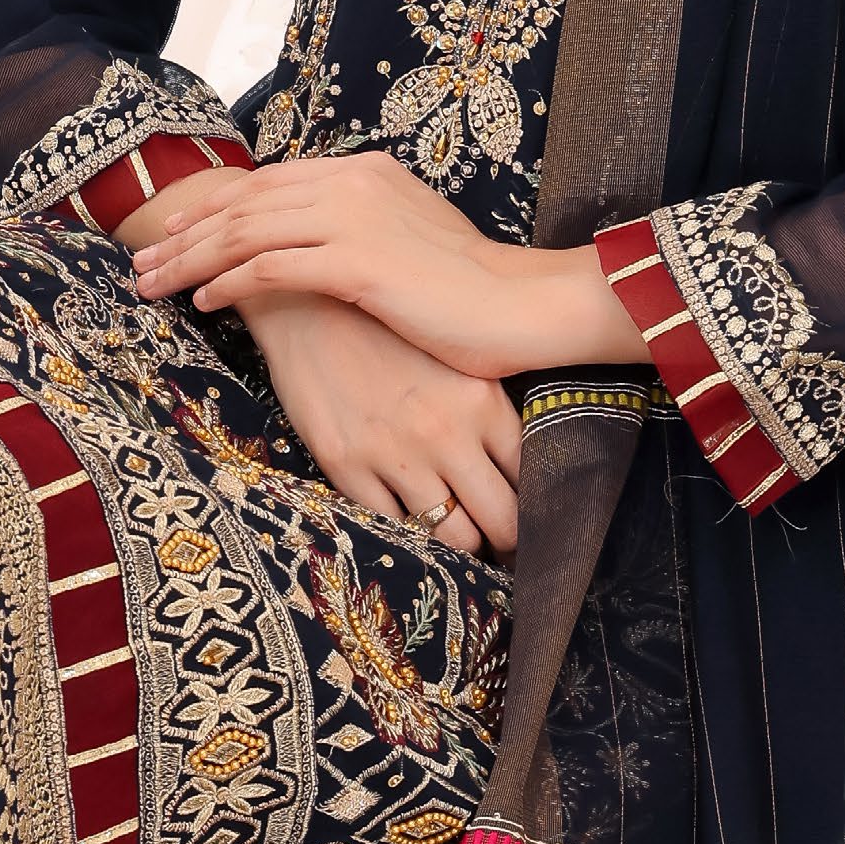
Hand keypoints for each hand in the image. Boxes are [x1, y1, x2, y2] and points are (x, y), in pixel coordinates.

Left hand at [132, 152, 641, 381]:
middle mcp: (352, 184)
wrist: (524, 306)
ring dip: (190, 260)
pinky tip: (204, 303)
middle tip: (142, 261)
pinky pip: (272, 268)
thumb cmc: (471, 288)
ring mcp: (353, 220)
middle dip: (186, 233)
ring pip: (245, 233)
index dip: (215, 208)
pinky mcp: (357, 263)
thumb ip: (360, 229)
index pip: (269, 184)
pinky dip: (230, 284)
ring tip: (152, 285)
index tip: (175, 232)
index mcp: (364, 172)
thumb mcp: (410, 241)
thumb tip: (317, 245)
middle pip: (245, 203)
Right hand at [240, 285, 522, 554]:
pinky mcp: (346, 466)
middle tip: (501, 544)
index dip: (537, 507)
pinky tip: (409, 521)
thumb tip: (526, 452)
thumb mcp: (455, 352)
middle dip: (506, 540)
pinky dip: (406, 532)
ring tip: (458, 537)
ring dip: (459, 542)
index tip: (530, 518)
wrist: (307, 299)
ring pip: (451, 536)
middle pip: (501, 520)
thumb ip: (492, 402)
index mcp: (482, 400)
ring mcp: (395, 454)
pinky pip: (392, 526)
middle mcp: (445, 433)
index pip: (531, 477)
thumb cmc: (387, 322)